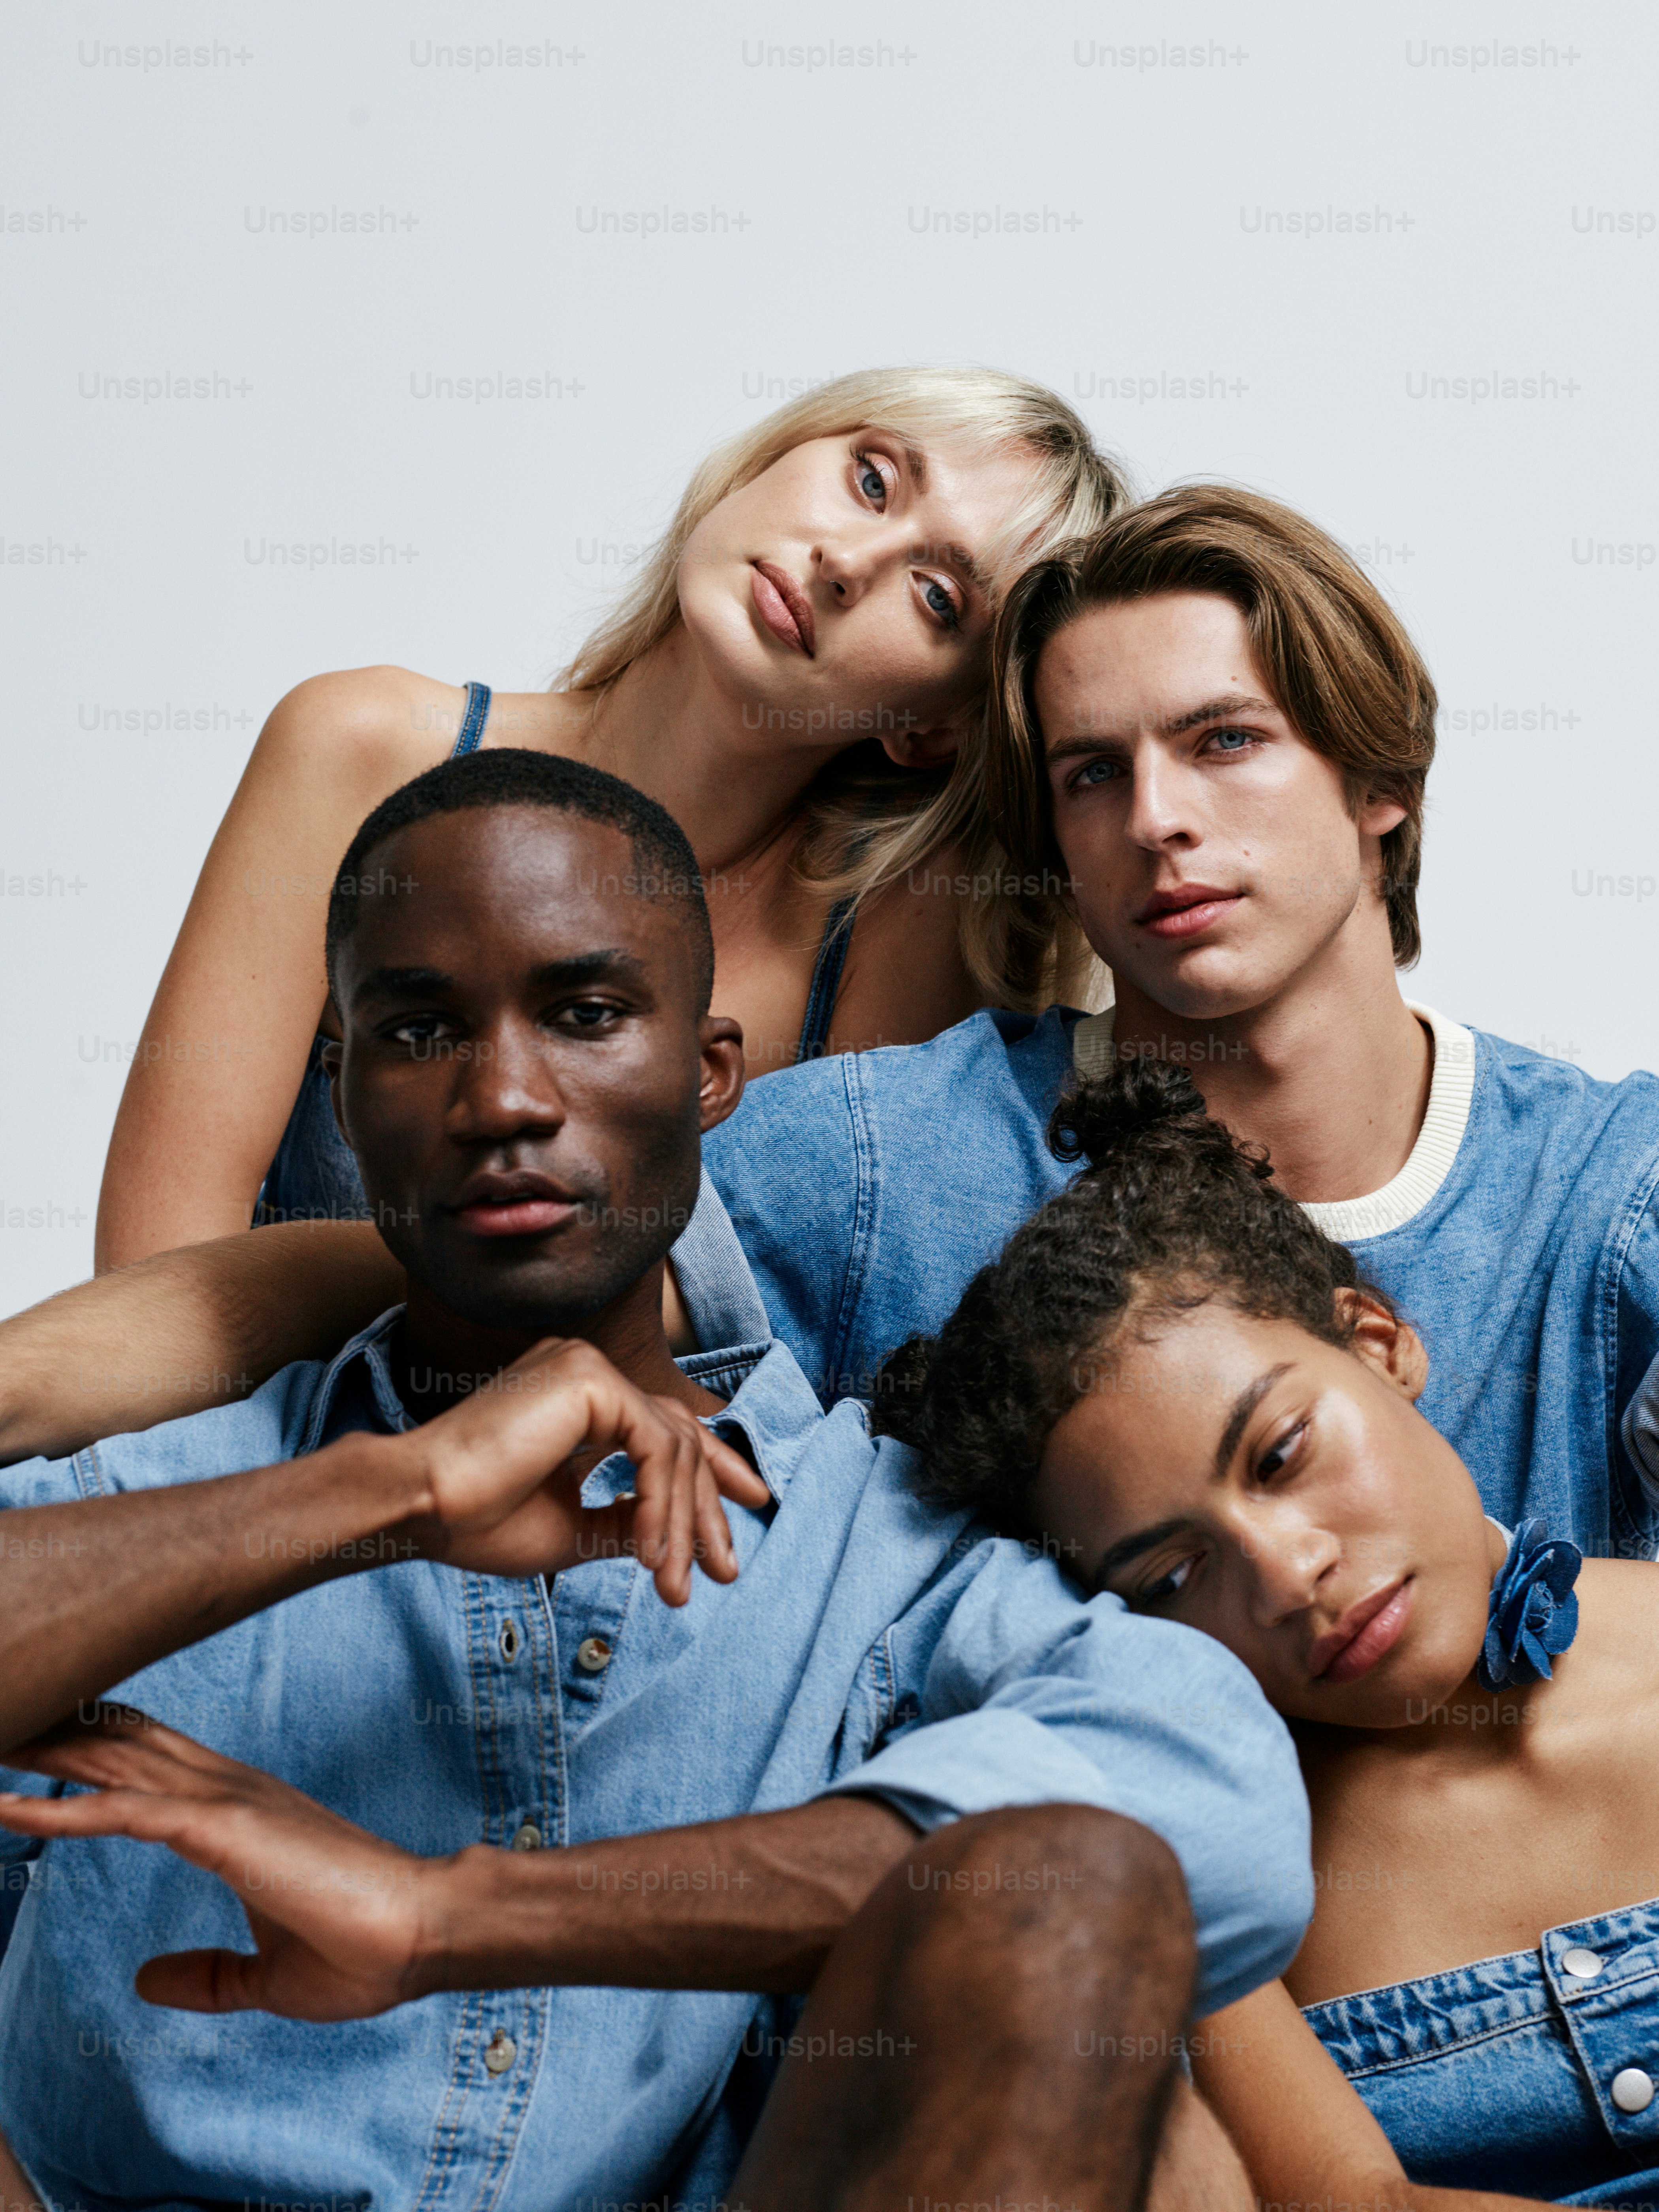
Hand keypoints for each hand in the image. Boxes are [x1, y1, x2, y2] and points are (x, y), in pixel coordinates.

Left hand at [0, 1708, 436, 2021]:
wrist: (423, 1933)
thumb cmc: (362, 1950)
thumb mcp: (267, 1976)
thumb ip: (207, 1975)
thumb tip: (146, 1981)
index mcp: (241, 1812)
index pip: (150, 1764)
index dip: (94, 1745)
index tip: (44, 1734)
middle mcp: (229, 1791)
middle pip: (122, 1747)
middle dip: (59, 1733)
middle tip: (6, 1714)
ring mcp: (227, 1804)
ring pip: (115, 1765)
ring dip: (47, 1753)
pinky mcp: (224, 1830)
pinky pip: (125, 1814)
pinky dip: (62, 1812)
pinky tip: (11, 1809)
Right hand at [401, 1337, 770, 1603]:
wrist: (419, 1505)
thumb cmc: (476, 1519)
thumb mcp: (571, 1529)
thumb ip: (624, 1523)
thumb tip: (673, 1540)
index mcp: (579, 1399)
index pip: (664, 1427)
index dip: (711, 1476)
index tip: (736, 1528)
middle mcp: (587, 1372)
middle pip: (681, 1436)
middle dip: (709, 1508)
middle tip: (722, 1571)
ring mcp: (588, 1367)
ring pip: (675, 1446)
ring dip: (683, 1523)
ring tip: (673, 1584)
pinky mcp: (590, 1378)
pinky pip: (656, 1447)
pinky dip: (662, 1504)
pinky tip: (651, 1553)